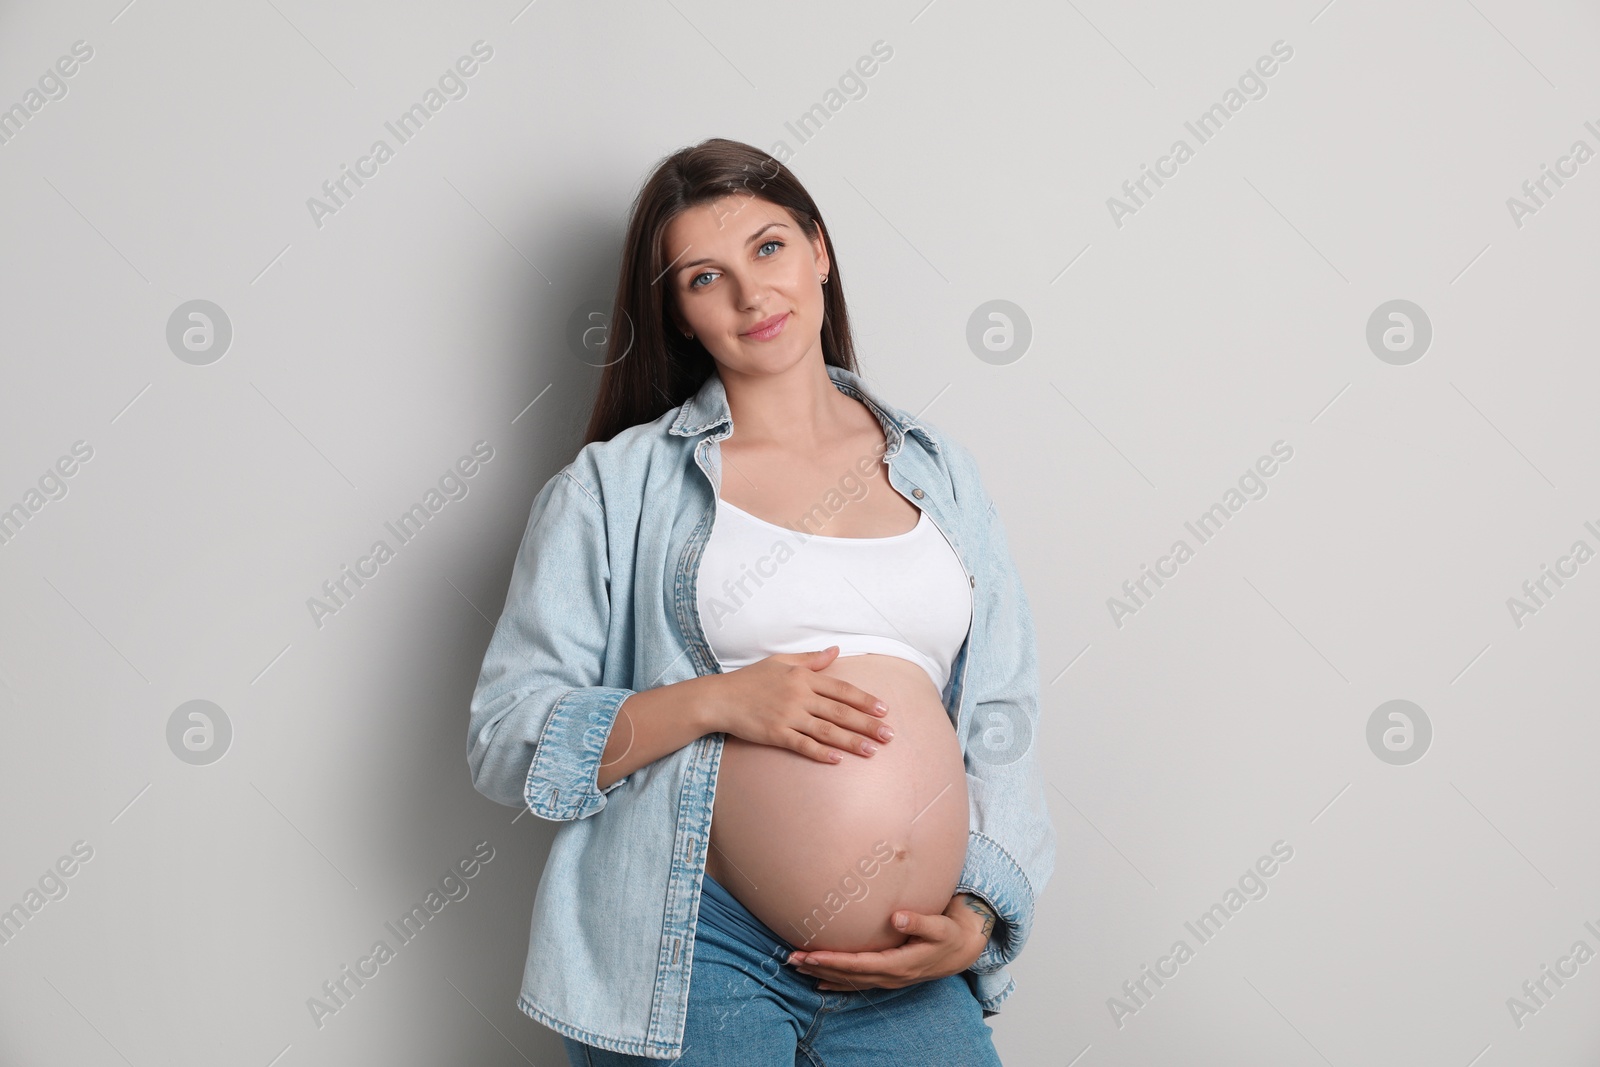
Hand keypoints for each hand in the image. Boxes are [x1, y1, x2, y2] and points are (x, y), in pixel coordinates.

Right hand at [707, 647, 893, 763]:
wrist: (719, 698)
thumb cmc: (750, 679)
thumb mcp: (781, 661)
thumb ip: (811, 658)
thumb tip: (836, 651)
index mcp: (803, 677)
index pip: (842, 689)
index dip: (865, 700)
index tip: (884, 709)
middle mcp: (799, 696)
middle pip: (841, 712)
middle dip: (868, 724)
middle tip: (889, 735)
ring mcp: (788, 716)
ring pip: (827, 730)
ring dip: (852, 741)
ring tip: (872, 751)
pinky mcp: (776, 734)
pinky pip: (803, 745)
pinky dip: (821, 752)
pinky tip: (838, 760)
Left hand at [786, 893, 995, 990]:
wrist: (961, 950)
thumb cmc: (949, 934)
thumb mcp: (940, 926)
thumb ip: (919, 921)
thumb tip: (897, 916)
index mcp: (900, 964)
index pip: (859, 965)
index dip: (834, 961)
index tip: (812, 954)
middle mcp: (890, 977)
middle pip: (848, 975)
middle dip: (819, 968)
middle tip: (791, 959)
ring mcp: (888, 979)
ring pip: (849, 980)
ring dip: (822, 974)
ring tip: (796, 966)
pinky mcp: (887, 976)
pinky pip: (857, 983)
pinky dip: (836, 984)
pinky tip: (819, 985)